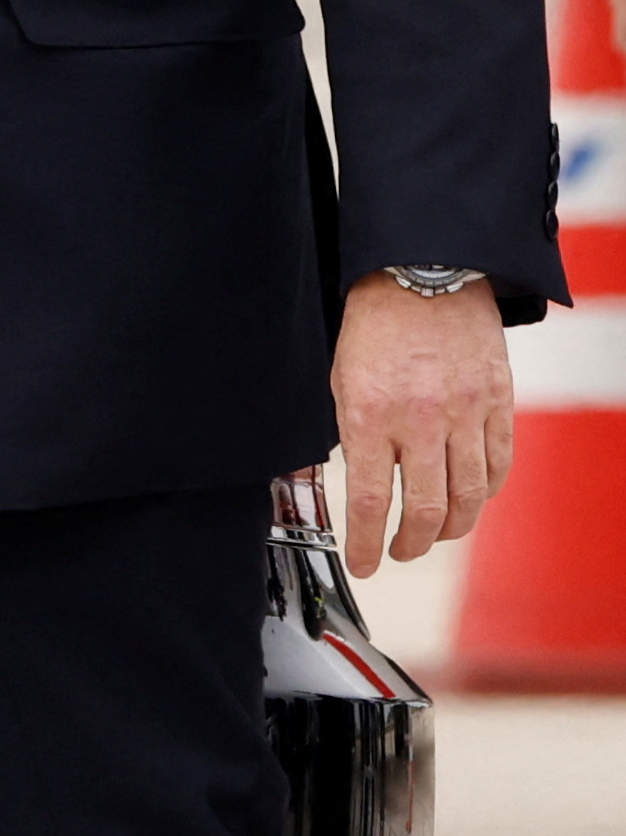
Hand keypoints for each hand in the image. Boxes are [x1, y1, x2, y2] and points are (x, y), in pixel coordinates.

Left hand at [329, 269, 514, 577]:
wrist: (421, 273)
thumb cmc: (371, 325)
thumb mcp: (337, 378)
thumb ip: (345, 433)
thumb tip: (341, 481)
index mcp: (368, 414)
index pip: (369, 500)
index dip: (364, 542)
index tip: (363, 563)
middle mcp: (420, 420)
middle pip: (426, 509)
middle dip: (411, 544)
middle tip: (399, 551)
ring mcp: (465, 412)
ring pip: (469, 496)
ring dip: (452, 528)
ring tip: (434, 534)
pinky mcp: (497, 401)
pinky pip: (498, 463)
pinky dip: (485, 492)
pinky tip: (470, 499)